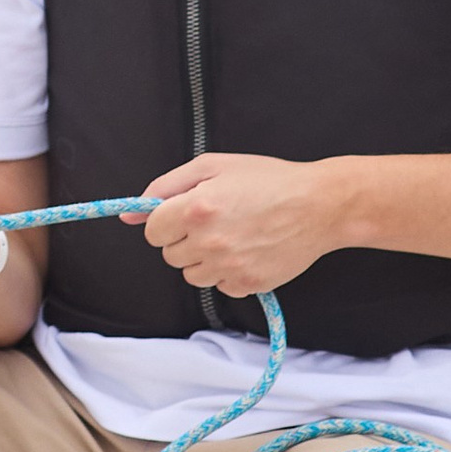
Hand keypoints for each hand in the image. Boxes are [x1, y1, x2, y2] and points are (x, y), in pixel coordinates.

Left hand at [140, 153, 341, 298]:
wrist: (319, 205)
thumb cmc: (268, 180)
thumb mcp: (213, 166)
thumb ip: (165, 187)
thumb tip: (130, 215)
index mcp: (195, 208)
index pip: (153, 232)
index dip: (166, 222)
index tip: (185, 215)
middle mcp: (209, 241)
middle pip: (170, 255)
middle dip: (185, 239)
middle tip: (216, 221)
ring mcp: (229, 266)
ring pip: (192, 274)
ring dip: (204, 258)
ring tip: (233, 235)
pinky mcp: (247, 284)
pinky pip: (220, 285)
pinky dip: (228, 271)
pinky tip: (248, 250)